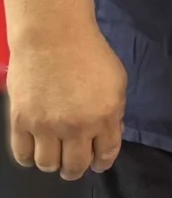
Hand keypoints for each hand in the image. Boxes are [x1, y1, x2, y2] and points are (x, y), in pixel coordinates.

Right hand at [7, 25, 126, 180]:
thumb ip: (114, 111)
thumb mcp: (117, 81)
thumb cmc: (90, 53)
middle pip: (75, 166)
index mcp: (105, 115)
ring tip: (55, 154)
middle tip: (74, 163)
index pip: (106, 153)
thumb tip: (108, 133)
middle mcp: (77, 126)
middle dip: (77, 168)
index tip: (98, 163)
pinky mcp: (21, 122)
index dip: (102, 162)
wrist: (53, 37)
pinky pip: (23, 155)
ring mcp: (46, 126)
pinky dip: (29, 157)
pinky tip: (35, 149)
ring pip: (47, 165)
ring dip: (53, 163)